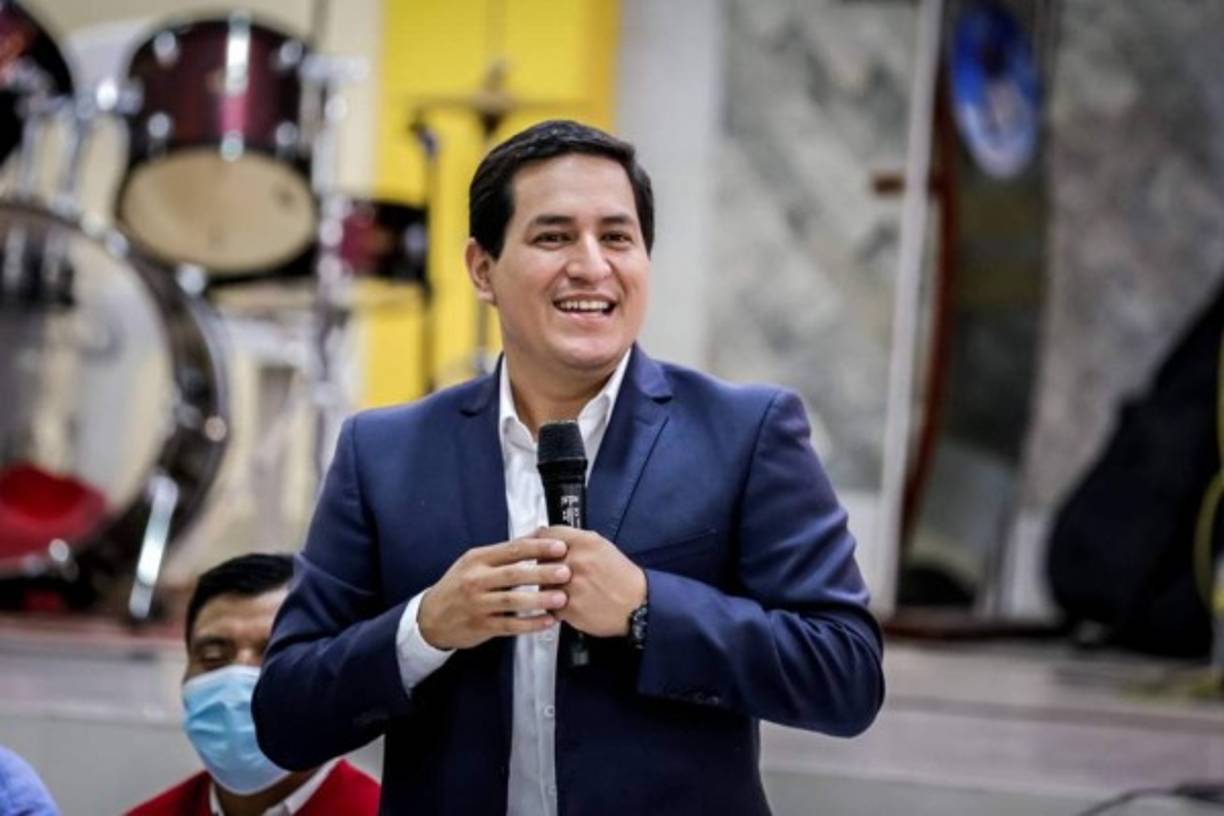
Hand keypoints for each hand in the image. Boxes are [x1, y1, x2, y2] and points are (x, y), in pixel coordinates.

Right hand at [418, 537, 572, 649]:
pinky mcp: (482, 626)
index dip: (538, 548)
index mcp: (478, 559)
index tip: (560, 547)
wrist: (431, 617)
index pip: (512, 550)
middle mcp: (476, 580)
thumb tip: (538, 533)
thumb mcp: (475, 562)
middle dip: (542, 572)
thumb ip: (506, 551)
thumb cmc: (459, 586)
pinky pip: (510, 625)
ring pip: (513, 601)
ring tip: (561, 598)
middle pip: (514, 574)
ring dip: (539, 599)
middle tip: (566, 572)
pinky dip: (531, 624)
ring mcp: (478, 604)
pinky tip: (548, 621)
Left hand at [542, 527, 646, 636]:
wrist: (638, 606)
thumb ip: (576, 541)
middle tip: (556, 574)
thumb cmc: (622, 578)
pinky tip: (572, 604)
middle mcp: (578, 561)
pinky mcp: (569, 608)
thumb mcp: (603, 548)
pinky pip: (550, 605)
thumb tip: (550, 539)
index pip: (548, 533)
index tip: (535, 546)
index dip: (539, 541)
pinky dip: (557, 607)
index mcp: (587, 542)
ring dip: (549, 589)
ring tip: (567, 591)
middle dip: (544, 567)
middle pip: (541, 560)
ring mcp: (572, 585)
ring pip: (543, 585)